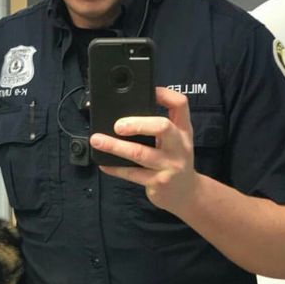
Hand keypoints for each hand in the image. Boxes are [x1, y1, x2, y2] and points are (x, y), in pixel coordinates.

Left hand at [89, 87, 196, 214]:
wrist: (187, 194)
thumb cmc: (175, 163)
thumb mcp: (176, 142)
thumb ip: (160, 128)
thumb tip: (127, 115)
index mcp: (183, 131)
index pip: (180, 104)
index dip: (164, 93)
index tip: (147, 90)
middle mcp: (179, 146)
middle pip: (162, 127)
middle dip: (138, 123)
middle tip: (117, 125)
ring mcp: (169, 166)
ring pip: (140, 153)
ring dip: (115, 146)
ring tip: (97, 140)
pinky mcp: (157, 183)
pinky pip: (132, 174)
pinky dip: (115, 168)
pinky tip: (103, 163)